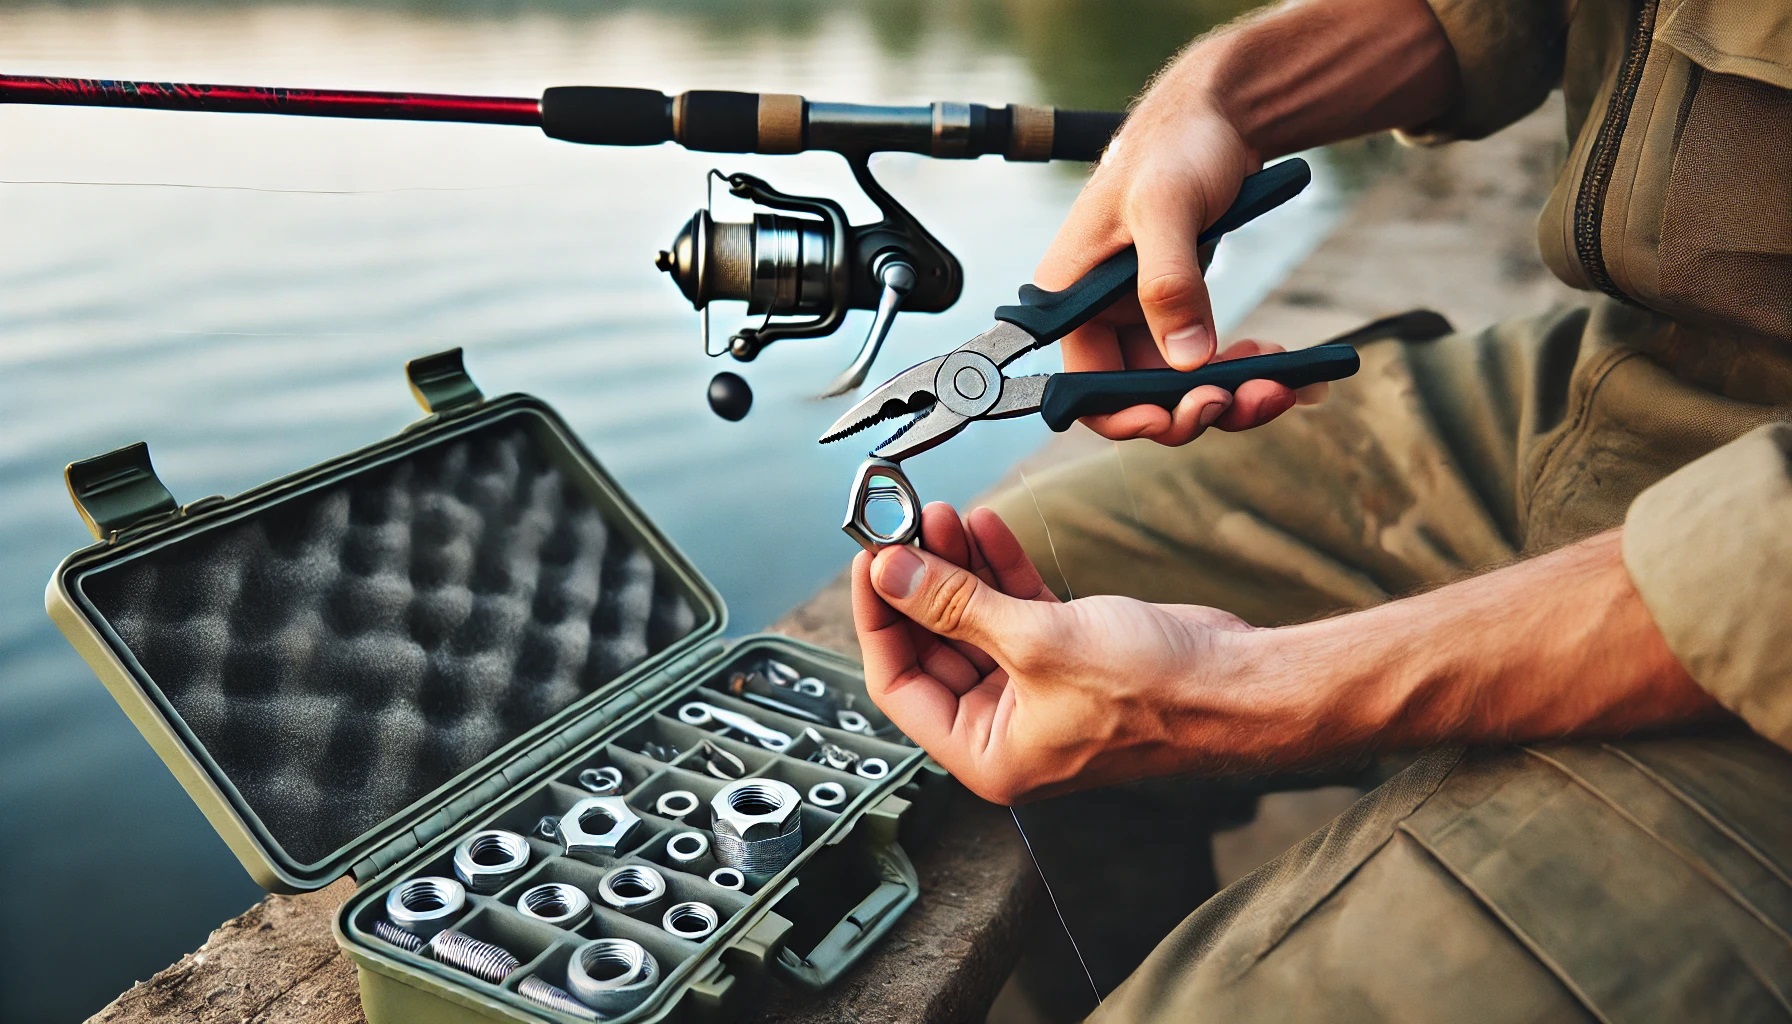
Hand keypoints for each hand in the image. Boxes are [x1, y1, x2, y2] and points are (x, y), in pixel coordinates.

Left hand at [850, 503, 1328, 803]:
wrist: (1240, 686)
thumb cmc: (1154, 693)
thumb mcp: (1035, 642)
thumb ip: (954, 605)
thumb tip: (891, 574)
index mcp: (986, 754)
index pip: (899, 684)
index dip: (879, 619)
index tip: (870, 560)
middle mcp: (1006, 728)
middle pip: (934, 645)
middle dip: (920, 581)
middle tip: (905, 525)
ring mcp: (1037, 688)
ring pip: (974, 619)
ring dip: (957, 566)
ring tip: (941, 514)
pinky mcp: (1068, 653)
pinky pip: (1014, 608)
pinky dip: (998, 569)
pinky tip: (985, 528)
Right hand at [1037, 62, 1311, 442]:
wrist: (1217, 116)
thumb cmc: (1173, 147)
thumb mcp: (1166, 209)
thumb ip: (1169, 285)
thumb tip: (1187, 361)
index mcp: (1069, 298)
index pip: (1081, 387)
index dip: (1126, 416)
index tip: (1177, 418)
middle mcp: (1096, 317)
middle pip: (1136, 398)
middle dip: (1195, 408)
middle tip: (1251, 398)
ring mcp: (1138, 317)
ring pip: (1177, 388)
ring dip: (1229, 396)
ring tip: (1280, 384)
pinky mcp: (1177, 311)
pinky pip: (1203, 363)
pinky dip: (1241, 371)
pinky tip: (1278, 362)